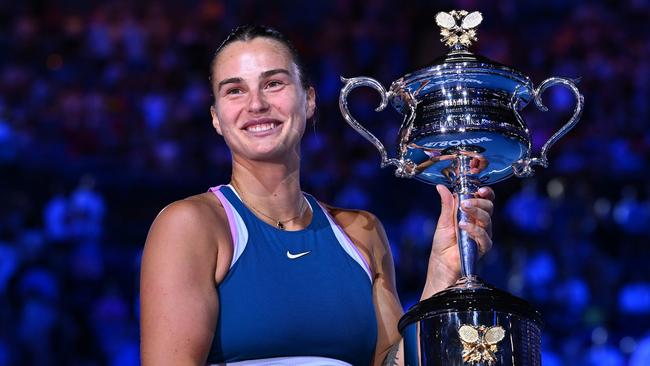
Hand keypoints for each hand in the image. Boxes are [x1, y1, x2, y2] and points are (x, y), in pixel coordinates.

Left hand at [421, 184, 494, 298]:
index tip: (480, 189)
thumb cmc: (443, 243)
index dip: (485, 193)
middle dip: (478, 202)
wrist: (442, 263)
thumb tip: (441, 187)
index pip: (484, 199)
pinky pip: (484, 236)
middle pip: (488, 207)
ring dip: (476, 212)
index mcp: (472, 214)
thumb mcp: (443, 220)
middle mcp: (480, 223)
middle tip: (465, 203)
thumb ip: (446, 204)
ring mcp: (483, 234)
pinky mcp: (483, 246)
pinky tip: (463, 226)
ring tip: (463, 210)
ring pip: (487, 219)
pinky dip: (474, 229)